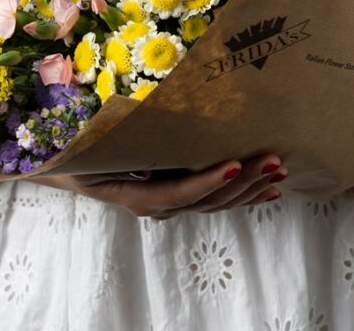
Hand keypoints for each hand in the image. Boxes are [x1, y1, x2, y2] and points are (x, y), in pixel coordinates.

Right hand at [33, 153, 287, 218]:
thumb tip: (146, 150)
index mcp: (136, 193)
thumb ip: (117, 148)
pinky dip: (242, 195)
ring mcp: (171, 205)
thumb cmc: (86, 153)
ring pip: (216, 204)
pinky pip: (215, 201)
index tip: (232, 164)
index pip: (176, 192)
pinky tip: (268, 191)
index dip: (205, 182)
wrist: (76, 171)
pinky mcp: (182, 197)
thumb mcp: (94, 149)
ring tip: (277, 173)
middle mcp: (157, 205)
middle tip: (270, 161)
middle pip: (205, 200)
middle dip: (241, 182)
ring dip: (248, 189)